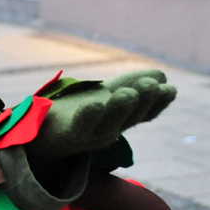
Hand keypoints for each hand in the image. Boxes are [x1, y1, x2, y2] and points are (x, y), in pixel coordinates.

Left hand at [31, 69, 175, 160]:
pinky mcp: (67, 134)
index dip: (158, 103)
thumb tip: (161, 75)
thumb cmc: (78, 112)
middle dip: (143, 101)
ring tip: (128, 92)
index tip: (169, 89)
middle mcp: (109, 129)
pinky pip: (79, 126)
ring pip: (107, 124)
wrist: (40, 133)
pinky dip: (88, 116)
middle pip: (129, 118)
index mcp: (120, 119)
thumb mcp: (107, 94)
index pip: (145, 112)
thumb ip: (131, 84)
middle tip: (151, 85)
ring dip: (119, 108)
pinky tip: (95, 103)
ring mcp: (88, 134)